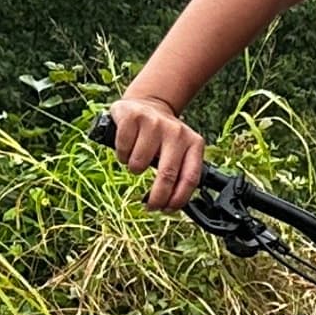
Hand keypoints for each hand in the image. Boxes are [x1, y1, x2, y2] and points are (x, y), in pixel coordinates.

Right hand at [104, 93, 207, 210]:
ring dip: (134, 169)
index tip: (168, 209)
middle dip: (157, 197)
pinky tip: (127, 148)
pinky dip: (122, 155)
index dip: (178, 199)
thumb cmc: (162, 136)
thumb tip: (171, 206)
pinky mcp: (132, 117)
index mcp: (193, 143)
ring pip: (139, 164)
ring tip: (137, 160)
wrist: (147, 104)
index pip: (190, 178)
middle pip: (167, 175)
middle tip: (150, 206)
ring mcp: (154, 123)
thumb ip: (180, 173)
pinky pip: (123, 150)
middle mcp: (176, 132)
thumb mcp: (179, 151)